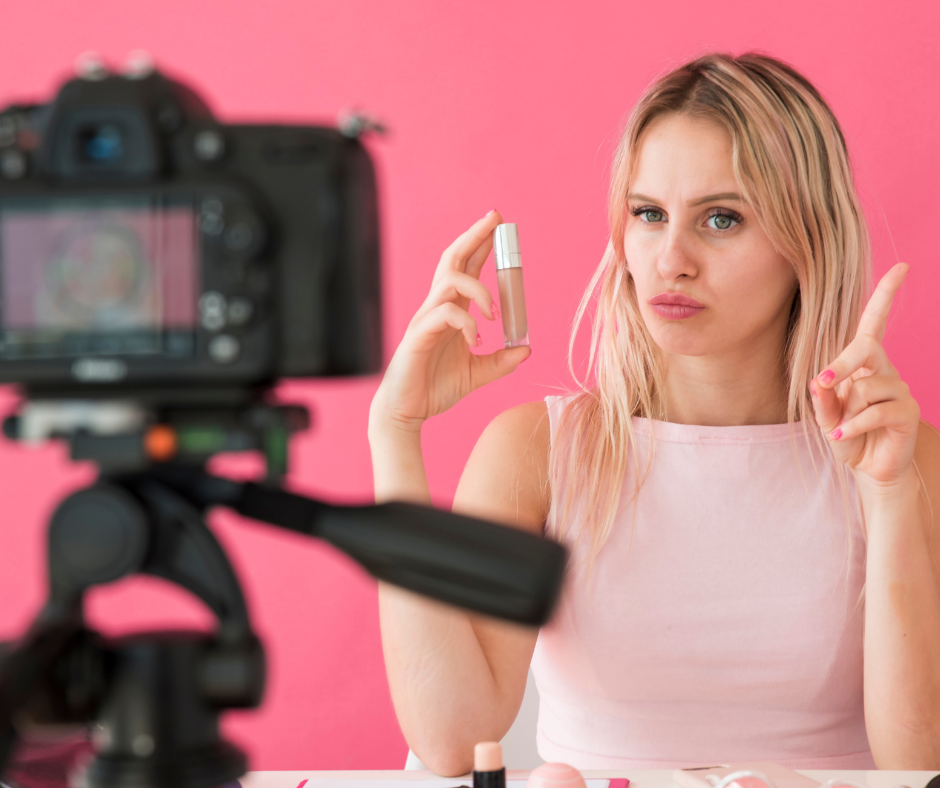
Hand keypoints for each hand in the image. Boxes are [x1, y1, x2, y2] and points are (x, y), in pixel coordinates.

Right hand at [371, 209, 530, 433]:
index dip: (480, 244)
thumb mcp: (477, 374)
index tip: (499, 226)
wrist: (407, 412)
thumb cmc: (435, 389)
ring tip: (494, 314)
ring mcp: (426, 318)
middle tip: (497, 219)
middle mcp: (437, 307)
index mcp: (450, 311)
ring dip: (479, 289)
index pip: (466, 267)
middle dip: (475, 235)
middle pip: (452, 258)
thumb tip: (527, 349)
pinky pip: (446, 314)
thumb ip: (501, 361)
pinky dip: (468, 324)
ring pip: (450, 281)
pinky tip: (477, 342)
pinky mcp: (419, 334)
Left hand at [811, 263, 919, 487]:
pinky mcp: (907, 412)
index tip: (902, 266)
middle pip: (867, 346)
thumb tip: (819, 380)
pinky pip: (875, 411)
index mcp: (864, 363)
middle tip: (824, 381)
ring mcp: (899, 389)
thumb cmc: (846, 435)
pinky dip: (853, 426)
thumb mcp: (825, 417)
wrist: (869, 468)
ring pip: (868, 385)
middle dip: (843, 363)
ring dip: (847, 409)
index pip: (876, 322)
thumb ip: (821, 399)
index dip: (887, 294)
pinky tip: (843, 437)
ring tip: (841, 428)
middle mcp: (884, 370)